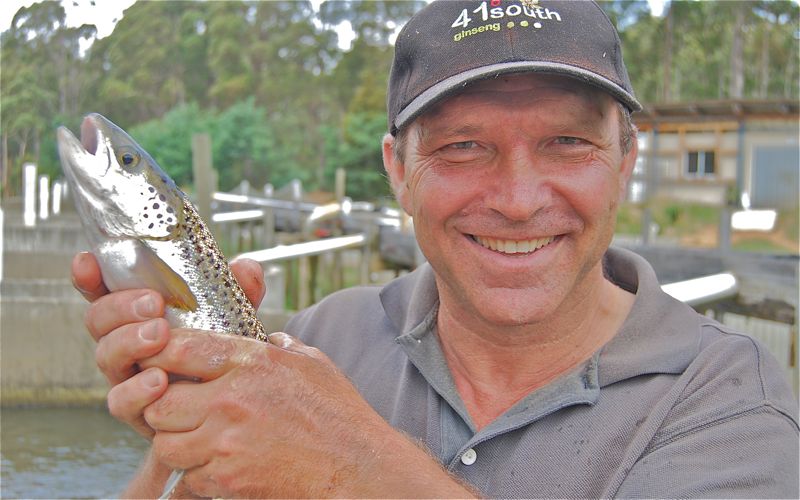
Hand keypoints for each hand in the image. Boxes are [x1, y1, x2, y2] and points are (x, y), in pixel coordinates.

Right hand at [70, 252, 265, 437]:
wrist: (234, 408)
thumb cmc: (224, 353)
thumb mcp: (235, 317)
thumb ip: (240, 292)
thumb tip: (245, 268)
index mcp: (140, 314)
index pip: (105, 291)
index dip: (91, 276)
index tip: (88, 262)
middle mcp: (126, 343)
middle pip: (98, 320)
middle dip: (120, 307)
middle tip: (154, 304)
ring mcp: (128, 376)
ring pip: (106, 356)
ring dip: (129, 342)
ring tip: (160, 335)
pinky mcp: (138, 411)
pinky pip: (121, 401)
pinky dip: (136, 390)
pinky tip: (158, 381)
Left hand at [139, 331, 411, 497]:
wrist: (358, 469)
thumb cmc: (339, 416)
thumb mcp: (311, 363)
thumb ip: (278, 346)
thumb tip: (263, 338)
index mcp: (252, 362)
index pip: (179, 348)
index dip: (159, 354)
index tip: (159, 361)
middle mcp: (232, 400)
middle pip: (158, 401)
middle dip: (163, 406)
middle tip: (179, 409)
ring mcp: (226, 443)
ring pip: (164, 444)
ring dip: (176, 442)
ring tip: (200, 440)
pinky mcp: (226, 480)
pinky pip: (188, 476)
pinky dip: (197, 473)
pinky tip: (222, 464)